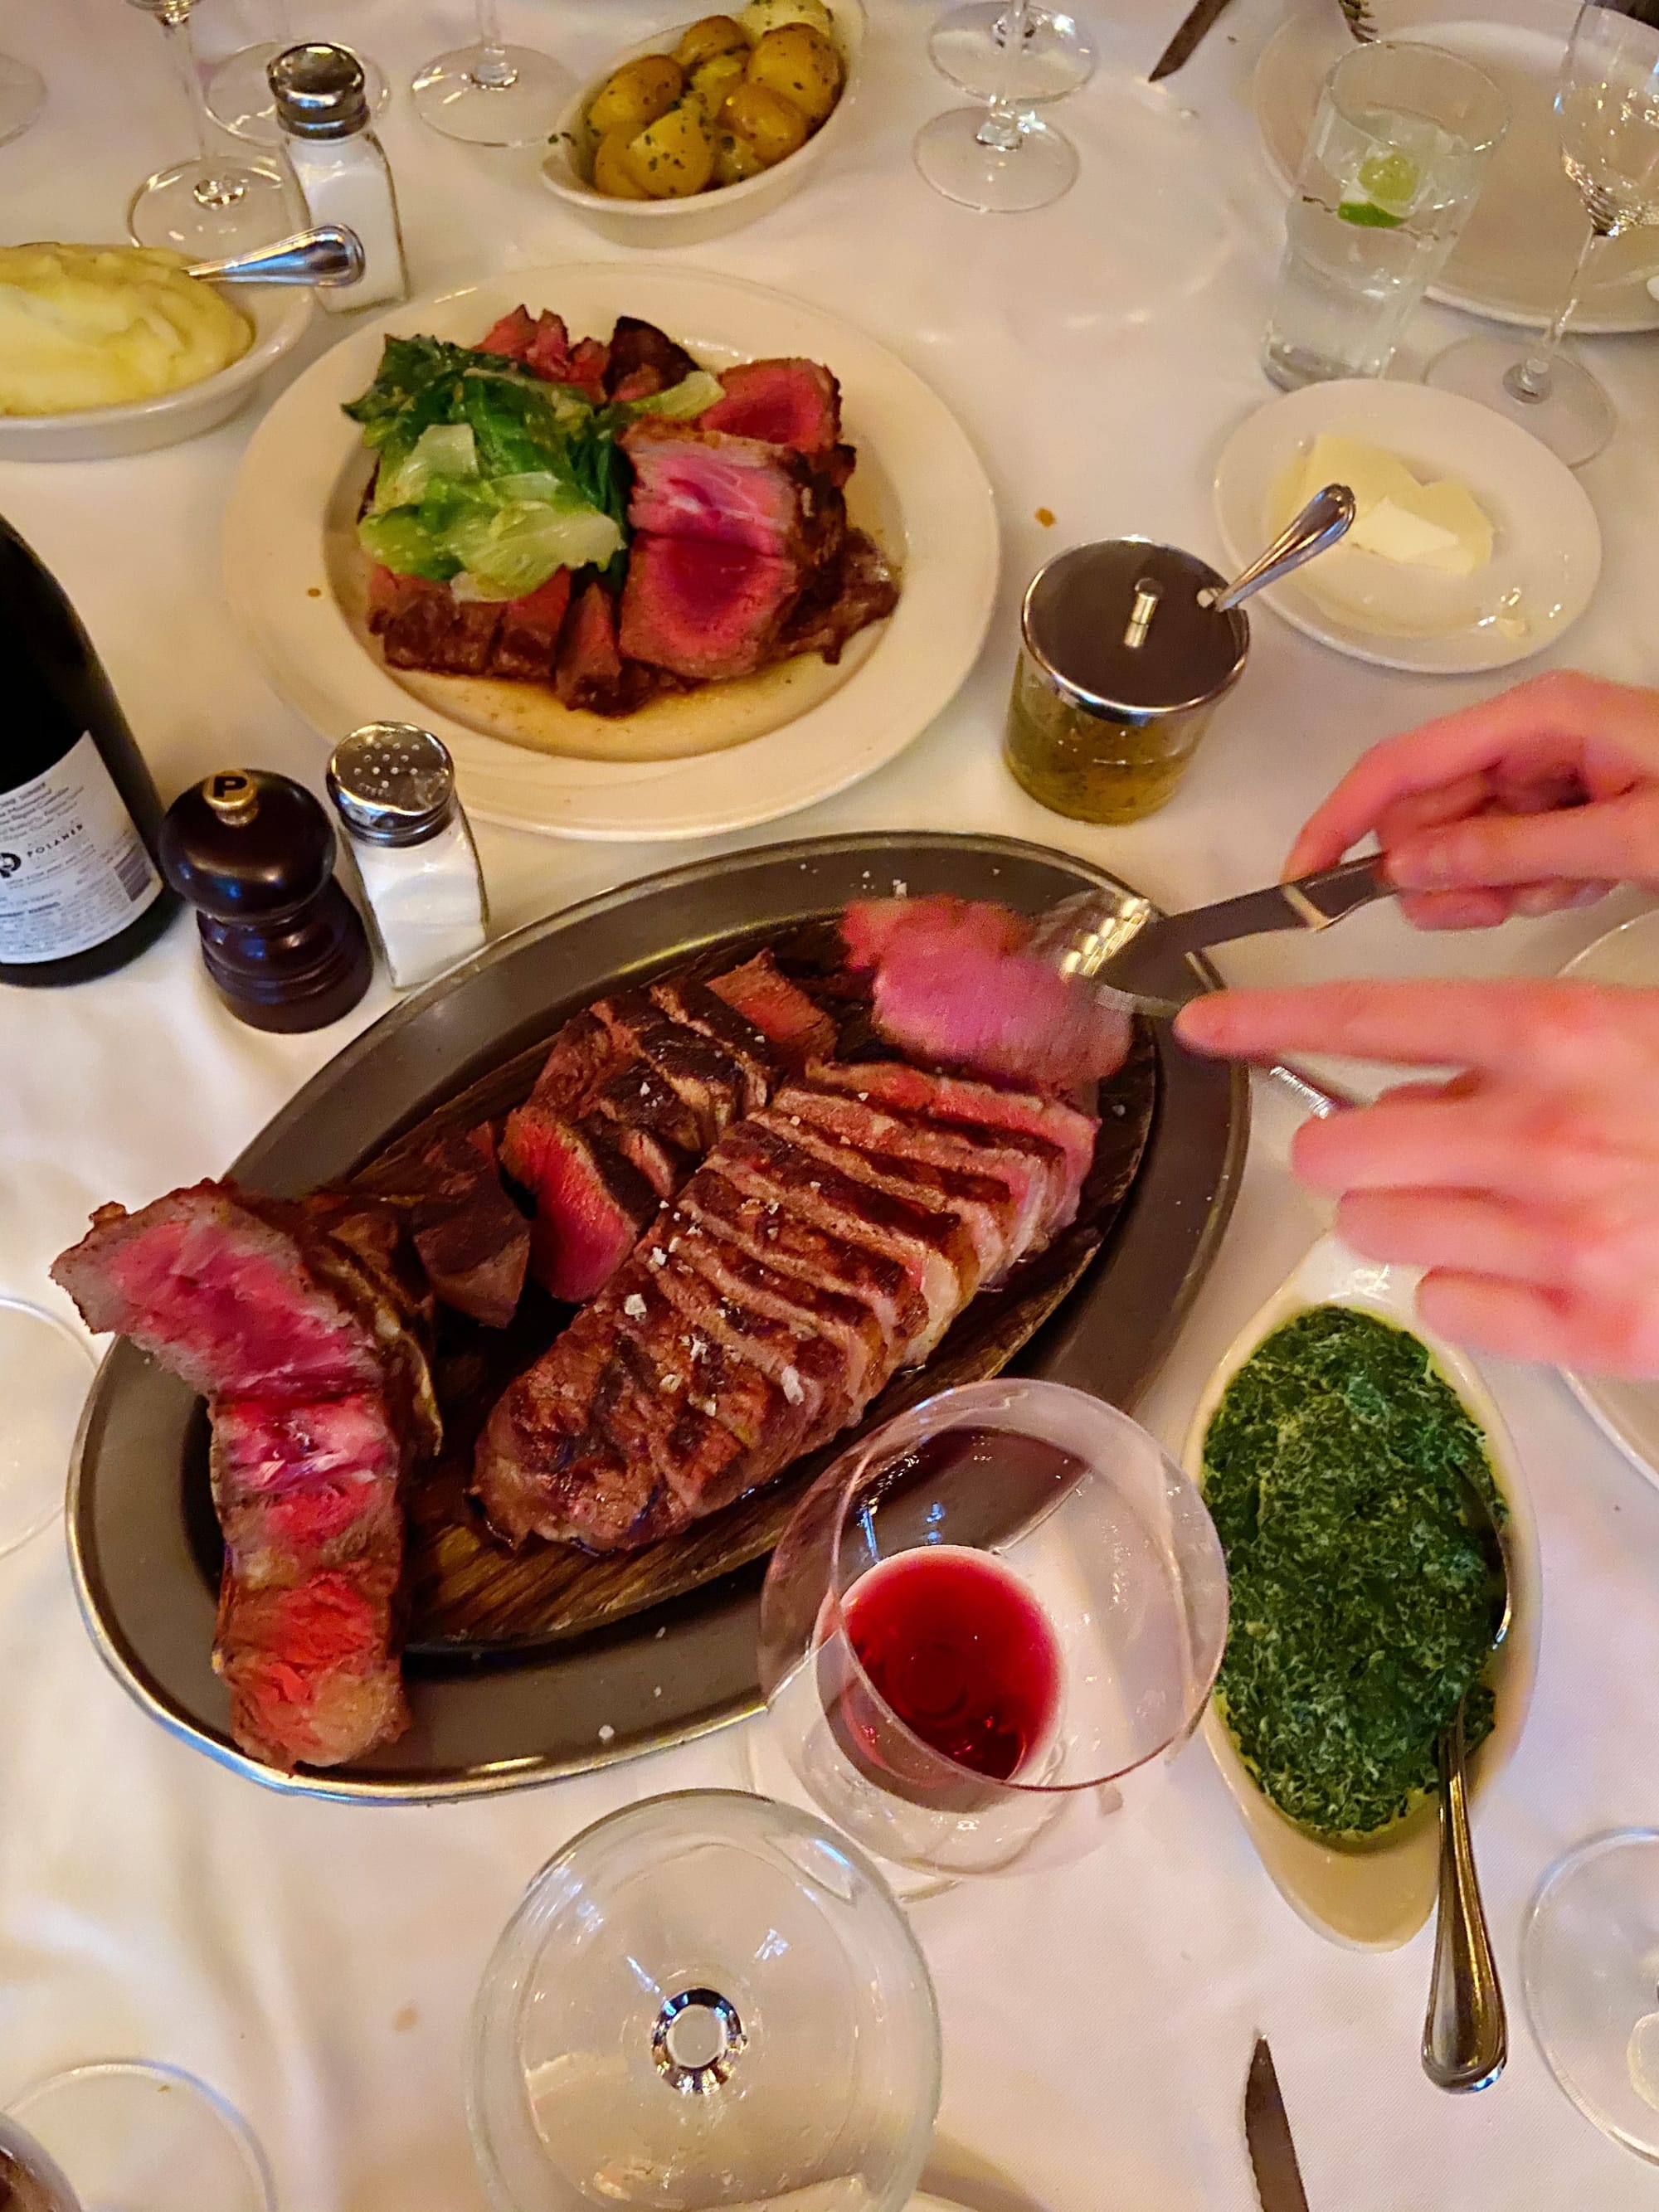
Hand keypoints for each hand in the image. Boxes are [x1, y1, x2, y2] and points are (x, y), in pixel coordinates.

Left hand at [1175, 978, 1658, 1376]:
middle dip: (1355, 1145)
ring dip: (1411, 1210)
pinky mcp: (1589, 1330)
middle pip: (1339, 1146)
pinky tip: (1532, 1265)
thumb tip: (1413, 1078)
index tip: (1200, 1028)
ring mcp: (1562, 1242)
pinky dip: (1467, 1286)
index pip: (1369, 1015)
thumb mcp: (1638, 1030)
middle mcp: (1544, 1136)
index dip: (1266, 1019)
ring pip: (1378, 1226)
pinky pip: (1442, 1304)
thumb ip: (1523, 1044)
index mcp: (1561, 1036)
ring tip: (1493, 1201)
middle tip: (1412, 1146)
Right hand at [1287, 671, 1658, 929]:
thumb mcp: (1626, 835)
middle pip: (1427, 807)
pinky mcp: (1563, 805)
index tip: (1304, 875)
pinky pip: (1502, 852)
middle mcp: (1532, 736)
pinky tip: (1565, 886)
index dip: (1342, 819)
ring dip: (1484, 884)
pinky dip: (1520, 885)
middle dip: (1437, 867)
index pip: (1402, 765)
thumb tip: (1410, 866)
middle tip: (1475, 907)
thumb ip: (1510, 849)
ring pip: (1460, 838)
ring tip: (1540, 894)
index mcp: (1537, 719)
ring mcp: (1546, 772)